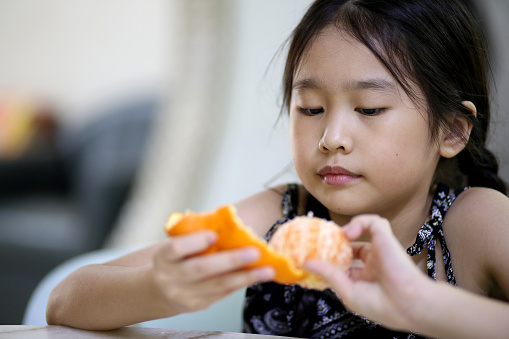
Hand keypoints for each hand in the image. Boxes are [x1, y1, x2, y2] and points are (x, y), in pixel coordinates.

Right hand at [151, 231, 274, 314]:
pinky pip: (223, 293)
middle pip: (201, 268)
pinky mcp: (197, 305)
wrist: (160, 289)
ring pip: (217, 285)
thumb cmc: (175, 257)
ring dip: (245, 277)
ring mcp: (184, 294)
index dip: (195, 241)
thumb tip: (230, 223)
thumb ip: (195, 235)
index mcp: (163, 256)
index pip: (176, 248)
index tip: (214, 234)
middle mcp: (170, 277)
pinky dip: (241, 283)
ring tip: (267, 270)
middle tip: (255, 252)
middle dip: (230, 260)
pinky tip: (257, 275)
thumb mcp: (176, 244)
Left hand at [305, 214, 428, 330]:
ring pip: (364, 229)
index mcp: (365, 278)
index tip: (314, 255)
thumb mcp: (348, 292)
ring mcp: (380, 250)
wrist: (409, 305)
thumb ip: (328, 274)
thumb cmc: (384, 306)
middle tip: (320, 240)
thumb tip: (307, 263)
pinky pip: (374, 221)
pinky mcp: (387, 239)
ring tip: (337, 236)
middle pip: (352, 245)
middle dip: (336, 241)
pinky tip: (349, 232)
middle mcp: (372, 263)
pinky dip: (360, 221)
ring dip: (348, 229)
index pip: (344, 263)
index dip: (330, 258)